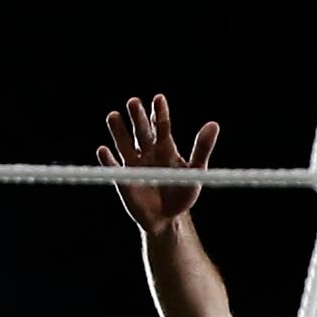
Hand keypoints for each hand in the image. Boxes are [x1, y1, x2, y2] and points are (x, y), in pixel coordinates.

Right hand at [97, 92, 218, 234]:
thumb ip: (202, 148)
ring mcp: (134, 165)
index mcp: (165, 147)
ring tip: (113, 115)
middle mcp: (148, 152)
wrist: (169, 217)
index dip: (160, 112)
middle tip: (134, 101)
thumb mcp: (196, 170)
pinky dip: (108, 160)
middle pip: (141, 131)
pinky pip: (114, 169)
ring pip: (124, 144)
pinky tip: (103, 150)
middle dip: (137, 117)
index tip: (159, 98)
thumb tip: (214, 124)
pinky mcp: (124, 181)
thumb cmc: (183, 191)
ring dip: (118, 131)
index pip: (162, 126)